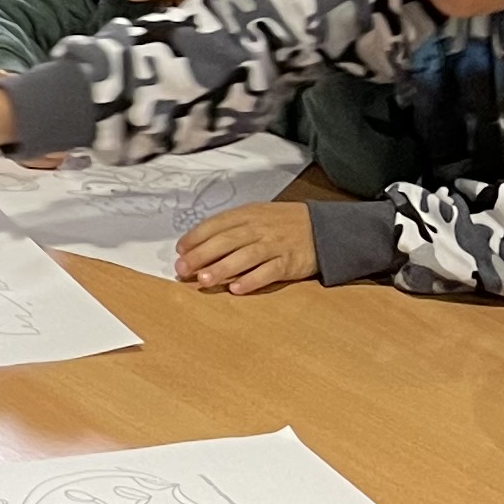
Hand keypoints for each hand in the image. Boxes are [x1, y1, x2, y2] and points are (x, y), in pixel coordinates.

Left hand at [174, 200, 317, 294]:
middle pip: (227, 240)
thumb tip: (198, 244)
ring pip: (245, 256)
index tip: (180, 250)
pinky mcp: (289, 262)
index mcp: (249, 214)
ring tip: (203, 280)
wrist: (324, 228)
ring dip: (223, 268)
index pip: (217, 223)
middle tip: (182, 269)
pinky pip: (269, 272)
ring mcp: (275, 245)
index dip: (196, 236)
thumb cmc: (283, 224)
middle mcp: (260, 228)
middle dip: (202, 255)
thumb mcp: (258, 216)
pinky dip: (252, 280)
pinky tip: (237, 289)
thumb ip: (231, 227)